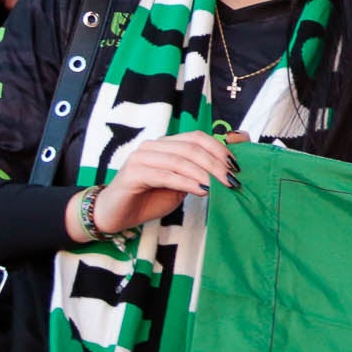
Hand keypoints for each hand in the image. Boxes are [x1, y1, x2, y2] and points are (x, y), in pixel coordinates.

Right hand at [86, 131, 238, 236]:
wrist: (115, 215)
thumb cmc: (149, 199)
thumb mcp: (181, 185)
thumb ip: (198, 174)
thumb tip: (228, 170)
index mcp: (166, 144)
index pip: (198, 137)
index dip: (220, 149)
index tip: (237, 166)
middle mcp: (154, 145)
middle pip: (192, 147)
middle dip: (216, 163)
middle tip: (232, 179)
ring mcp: (142, 157)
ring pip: (181, 159)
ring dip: (204, 173)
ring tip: (220, 187)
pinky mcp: (133, 173)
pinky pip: (166, 175)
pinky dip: (187, 182)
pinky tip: (202, 191)